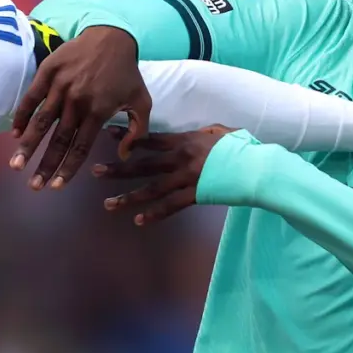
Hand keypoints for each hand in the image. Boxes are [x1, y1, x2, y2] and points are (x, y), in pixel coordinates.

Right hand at [11, 26, 151, 189]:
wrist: (111, 35)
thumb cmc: (126, 72)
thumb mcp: (142, 101)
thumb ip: (137, 130)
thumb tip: (123, 154)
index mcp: (98, 111)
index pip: (80, 147)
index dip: (68, 168)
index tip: (57, 186)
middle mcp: (77, 101)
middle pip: (58, 140)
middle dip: (45, 165)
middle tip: (33, 186)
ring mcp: (60, 86)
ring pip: (41, 122)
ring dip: (28, 145)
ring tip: (16, 165)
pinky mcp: (47, 71)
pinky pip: (32, 97)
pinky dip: (22, 116)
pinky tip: (15, 133)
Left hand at [92, 125, 234, 223]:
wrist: (256, 167)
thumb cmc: (242, 147)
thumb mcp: (221, 132)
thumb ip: (204, 133)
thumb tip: (199, 133)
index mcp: (185, 141)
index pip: (150, 138)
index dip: (128, 136)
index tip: (107, 135)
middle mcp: (180, 159)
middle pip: (142, 164)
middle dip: (117, 168)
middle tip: (95, 172)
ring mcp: (186, 178)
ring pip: (151, 189)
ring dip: (128, 197)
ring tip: (108, 204)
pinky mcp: (195, 195)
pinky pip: (170, 206)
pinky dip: (154, 214)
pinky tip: (138, 220)